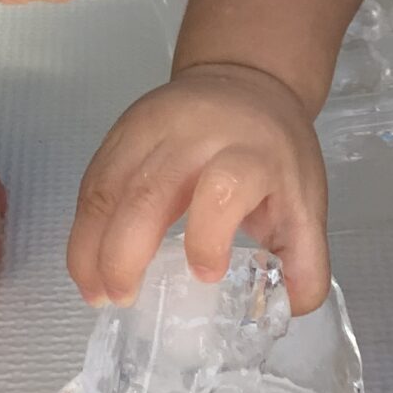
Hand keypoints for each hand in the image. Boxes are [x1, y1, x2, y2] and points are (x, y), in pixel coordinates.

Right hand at [69, 61, 329, 313]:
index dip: (208, 237)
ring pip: (107, 187)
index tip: (205, 275)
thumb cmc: (275, 153)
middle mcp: (196, 135)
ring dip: (90, 246)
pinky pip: (93, 180)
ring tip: (94, 291)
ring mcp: (151, 127)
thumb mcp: (308, 204)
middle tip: (120, 299)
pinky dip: (84, 226)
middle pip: (147, 192)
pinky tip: (88, 260)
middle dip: (123, 255)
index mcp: (251, 152)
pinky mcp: (121, 129)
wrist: (245, 82)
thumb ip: (306, 264)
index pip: (222, 189)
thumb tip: (285, 310)